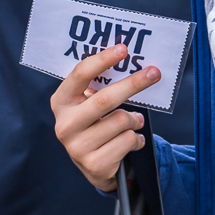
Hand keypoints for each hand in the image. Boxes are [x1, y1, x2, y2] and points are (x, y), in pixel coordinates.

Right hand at [50, 44, 160, 192]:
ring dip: (135, 120)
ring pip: (122, 121)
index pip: (80, 75)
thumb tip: (130, 62)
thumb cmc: (94, 124)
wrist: (92, 165)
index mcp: (61, 102)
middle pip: (105, 98)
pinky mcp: (94, 164)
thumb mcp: (88, 104)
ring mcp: (77, 147)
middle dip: (133, 84)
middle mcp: (65, 124)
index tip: (123, 49)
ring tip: (133, 122)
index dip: (102, 60)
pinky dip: (137, 138)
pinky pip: (128, 141)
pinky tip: (131, 141)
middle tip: (154, 73)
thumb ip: (99, 87)